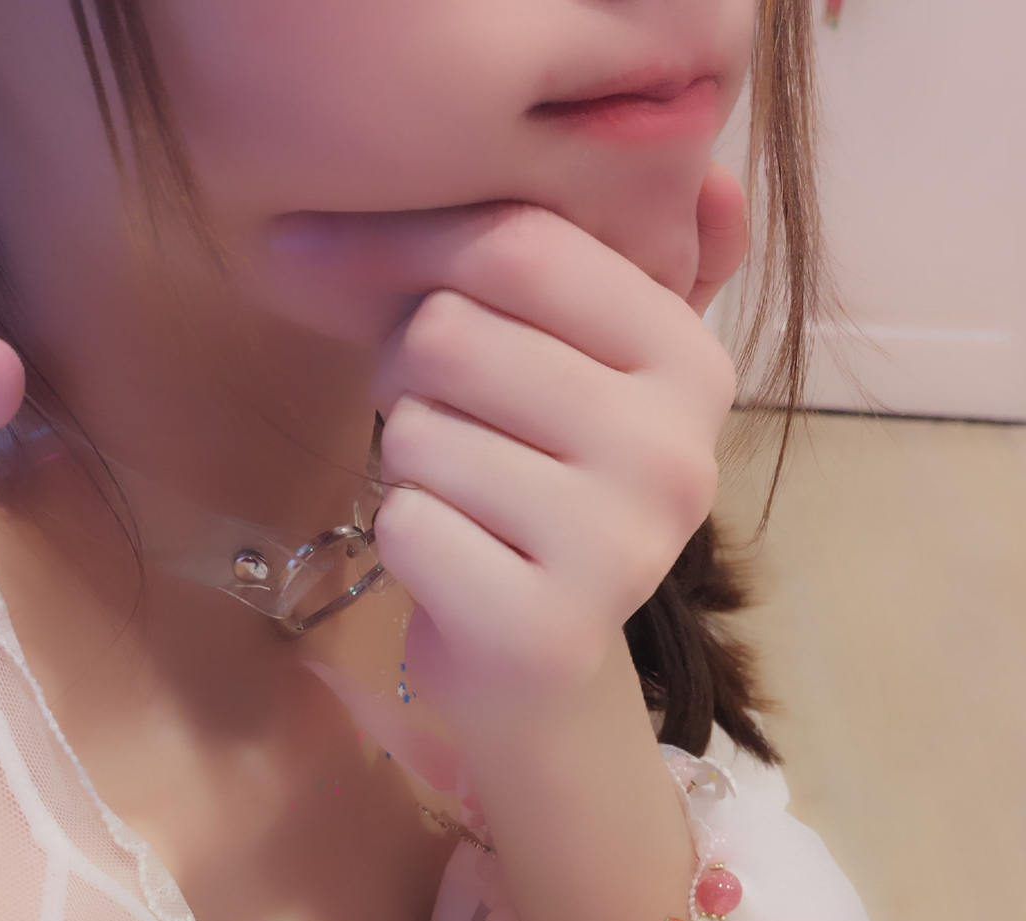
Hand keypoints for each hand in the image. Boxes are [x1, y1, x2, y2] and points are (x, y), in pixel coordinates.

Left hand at [264, 165, 748, 734]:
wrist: (535, 658)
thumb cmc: (533, 485)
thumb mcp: (563, 360)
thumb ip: (569, 259)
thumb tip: (707, 157)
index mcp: (690, 363)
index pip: (524, 246)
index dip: (403, 241)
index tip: (319, 254)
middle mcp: (675, 454)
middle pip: (452, 332)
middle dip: (403, 370)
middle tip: (438, 419)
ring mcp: (619, 551)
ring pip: (419, 431)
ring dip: (406, 461)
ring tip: (458, 498)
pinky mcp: (545, 630)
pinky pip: (406, 524)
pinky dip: (399, 537)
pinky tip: (452, 561)